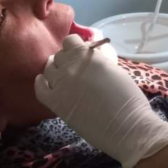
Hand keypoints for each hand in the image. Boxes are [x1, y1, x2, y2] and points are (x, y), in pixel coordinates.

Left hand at [35, 35, 167, 167]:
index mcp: (86, 56)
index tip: (82, 53)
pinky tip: (47, 83)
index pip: (70, 41)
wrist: (126, 127)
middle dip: (67, 59)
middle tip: (77, 69)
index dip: (75, 46)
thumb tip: (91, 54)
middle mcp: (69, 66)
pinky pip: (40, 88)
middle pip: (59, 56)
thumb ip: (99, 59)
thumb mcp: (115, 69)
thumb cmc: (128, 97)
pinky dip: (42, 82)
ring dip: (56, 70)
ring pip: (49, 69)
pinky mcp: (54, 103)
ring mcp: (59, 85)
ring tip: (66, 78)